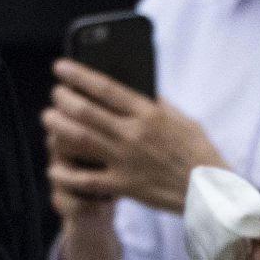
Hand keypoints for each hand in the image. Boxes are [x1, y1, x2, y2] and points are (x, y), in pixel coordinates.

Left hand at [43, 59, 226, 213]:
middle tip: (55, 95)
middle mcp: (134, 134)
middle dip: (62, 99)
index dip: (78, 75)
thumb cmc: (198, 154)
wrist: (210, 191)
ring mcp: (127, 160)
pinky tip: (54, 167)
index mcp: (148, 113)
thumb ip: (157, 105)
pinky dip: (66, 173)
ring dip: (58, 127)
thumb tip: (137, 89)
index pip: (105, 88)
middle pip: (85, 111)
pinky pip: (86, 180)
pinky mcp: (124, 186)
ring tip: (49, 120)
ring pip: (80, 140)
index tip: (60, 67)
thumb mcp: (182, 120)